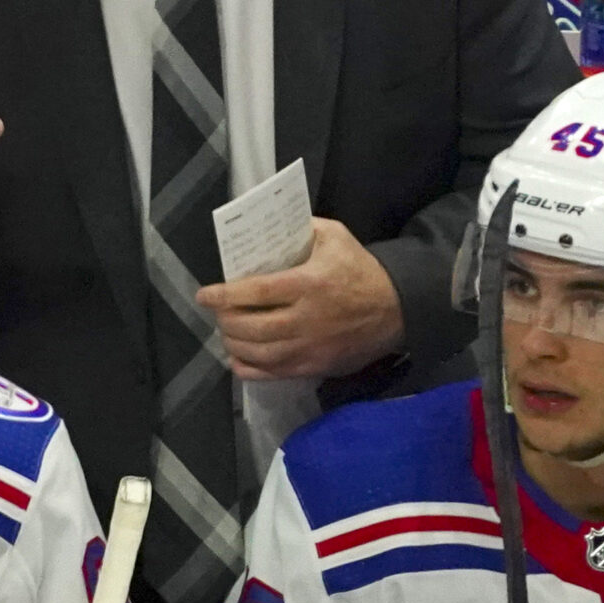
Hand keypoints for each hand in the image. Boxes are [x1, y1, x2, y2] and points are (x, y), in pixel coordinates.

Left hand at [197, 218, 403, 381]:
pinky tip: (238, 359)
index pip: (257, 292)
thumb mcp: (336, 237)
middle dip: (226, 321)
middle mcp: (307, 319)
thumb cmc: (361, 269)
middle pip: (251, 327)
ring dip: (233, 345)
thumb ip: (302, 229)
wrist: (398, 308)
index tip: (205, 295)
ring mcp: (311, 348)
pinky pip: (273, 374)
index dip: (225, 296)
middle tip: (218, 312)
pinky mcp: (316, 366)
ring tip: (226, 332)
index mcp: (309, 284)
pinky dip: (248, 370)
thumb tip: (266, 228)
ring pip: (259, 354)